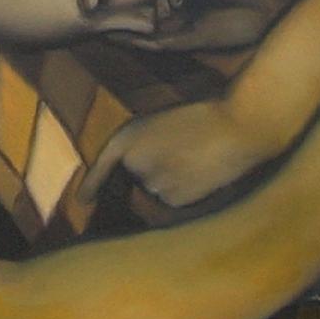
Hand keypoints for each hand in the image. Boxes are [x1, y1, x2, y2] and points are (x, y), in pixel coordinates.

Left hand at [79, 100, 275, 209]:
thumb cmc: (204, 117)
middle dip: (151, 170)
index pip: (102, 168)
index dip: (91, 184)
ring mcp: (152, 184)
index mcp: (127, 137)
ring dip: (169, 180)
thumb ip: (145, 148)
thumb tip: (140, 177)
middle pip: (135, 179)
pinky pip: (174, 201)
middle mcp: (133, 162)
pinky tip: (201, 172)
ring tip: (193, 158)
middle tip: (180, 151)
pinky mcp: (173, 200)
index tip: (83, 200)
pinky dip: (184, 191)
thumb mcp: (163, 123)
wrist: (236, 129)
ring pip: (156, 190)